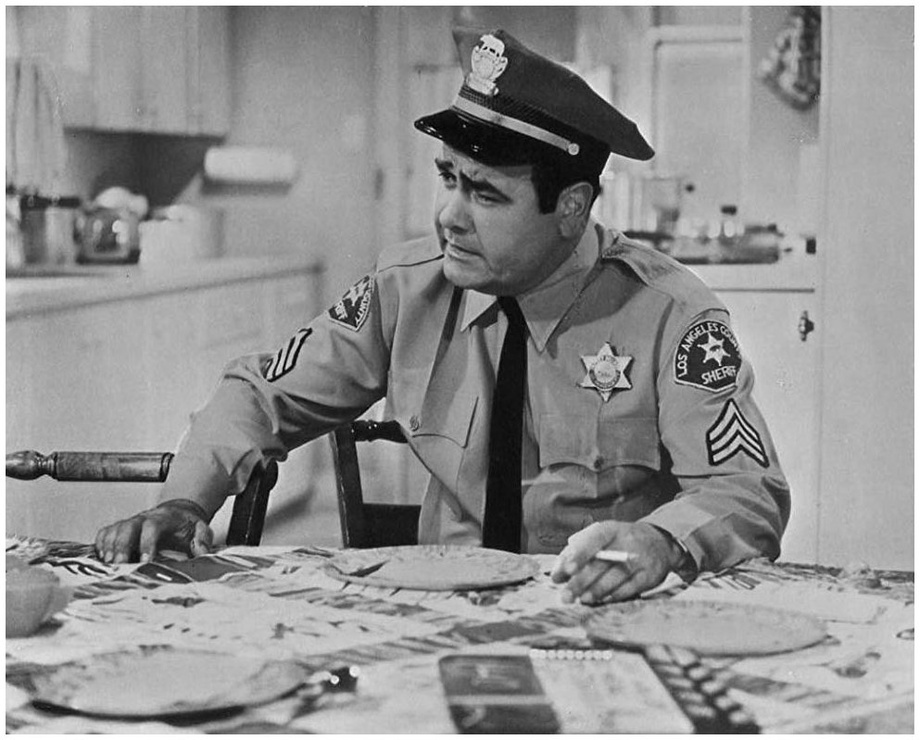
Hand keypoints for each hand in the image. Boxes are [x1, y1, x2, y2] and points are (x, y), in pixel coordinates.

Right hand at [94, 499, 213, 563]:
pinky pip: (106, 532)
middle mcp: (144, 518)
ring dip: (108, 546)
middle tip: (119, 564)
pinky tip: (100, 558)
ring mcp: (131, 522)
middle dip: (122, 546)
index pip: (152, 526)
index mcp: (164, 518)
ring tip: (107, 564)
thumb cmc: (186, 524)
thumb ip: (203, 538)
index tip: (146, 560)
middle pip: (128, 526)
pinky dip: (100, 544)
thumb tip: (201, 552)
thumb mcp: (200, 528)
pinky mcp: (121, 529)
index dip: (147, 542)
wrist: (178, 512)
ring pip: (115, 529)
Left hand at [550, 521, 683, 604]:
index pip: (593, 540)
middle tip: (566, 595)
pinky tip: (602, 600)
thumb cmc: (621, 541)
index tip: (566, 570)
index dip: (579, 555)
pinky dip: (614, 595)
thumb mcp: (603, 536)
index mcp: (610, 529)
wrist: (659, 543)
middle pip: (601, 564)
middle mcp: (626, 542)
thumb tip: (559, 570)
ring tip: (582, 599)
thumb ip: (579, 550)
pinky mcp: (649, 576)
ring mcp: (640, 559)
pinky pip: (630, 588)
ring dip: (596, 591)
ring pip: (615, 578)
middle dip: (581, 581)